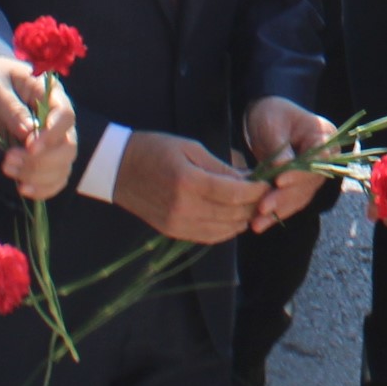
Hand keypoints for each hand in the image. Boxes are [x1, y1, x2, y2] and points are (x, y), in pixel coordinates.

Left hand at [0, 56, 77, 202]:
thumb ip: (10, 107)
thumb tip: (28, 131)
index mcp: (49, 94)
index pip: (65, 116)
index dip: (53, 134)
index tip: (30, 147)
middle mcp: (56, 119)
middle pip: (68, 146)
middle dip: (41, 160)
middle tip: (8, 160)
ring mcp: (50, 139)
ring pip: (62, 166)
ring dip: (37, 175)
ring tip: (6, 168)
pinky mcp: (40, 156)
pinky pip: (54, 177)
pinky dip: (43, 188)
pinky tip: (23, 188)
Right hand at [113, 132, 267, 244]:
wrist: (117, 168)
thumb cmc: (155, 150)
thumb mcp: (190, 148)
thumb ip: (221, 167)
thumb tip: (250, 180)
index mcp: (188, 182)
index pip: (235, 194)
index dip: (257, 190)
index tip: (269, 183)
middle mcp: (183, 208)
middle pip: (232, 214)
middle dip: (255, 205)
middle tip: (266, 194)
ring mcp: (177, 223)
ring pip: (224, 230)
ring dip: (243, 219)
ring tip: (253, 205)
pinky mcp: (172, 232)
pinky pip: (208, 237)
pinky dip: (226, 230)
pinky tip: (234, 218)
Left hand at [239, 99, 332, 227]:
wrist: (266, 117)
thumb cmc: (272, 113)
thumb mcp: (273, 123)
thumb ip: (280, 146)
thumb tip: (282, 168)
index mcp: (324, 137)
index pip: (317, 160)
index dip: (299, 173)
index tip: (279, 181)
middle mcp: (325, 159)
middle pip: (308, 183)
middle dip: (284, 197)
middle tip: (262, 207)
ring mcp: (312, 175)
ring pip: (299, 197)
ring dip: (278, 211)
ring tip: (256, 223)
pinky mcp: (299, 186)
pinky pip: (290, 202)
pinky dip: (274, 213)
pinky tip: (259, 223)